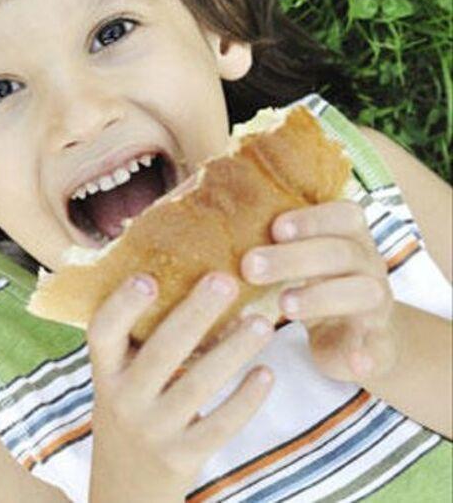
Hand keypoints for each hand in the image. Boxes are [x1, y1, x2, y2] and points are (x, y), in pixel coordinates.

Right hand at [88, 273, 274, 501]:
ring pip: (197, 386)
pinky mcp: (182, 457)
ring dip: (232, 351)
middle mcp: (122, 401)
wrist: (126, 489)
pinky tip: (267, 374)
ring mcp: (153, 430)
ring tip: (262, 323)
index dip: (122, 305)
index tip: (147, 277)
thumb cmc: (132, 415)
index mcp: (105, 374)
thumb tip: (179, 272)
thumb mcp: (120, 382)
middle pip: (160, 352)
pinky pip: (220, 425)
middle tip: (226, 280)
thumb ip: (138, 343)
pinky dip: (246, 399)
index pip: (102, 333)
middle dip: (194, 313)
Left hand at [241, 201, 394, 382]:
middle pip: (340, 253)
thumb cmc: (311, 284)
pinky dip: (367, 354)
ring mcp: (376, 304)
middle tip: (250, 267)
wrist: (356, 334)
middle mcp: (367, 265)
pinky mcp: (377, 343)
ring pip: (363, 293)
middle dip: (295, 258)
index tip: (275, 228)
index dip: (312, 219)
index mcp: (348, 238)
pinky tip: (355, 361)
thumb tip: (196, 219)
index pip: (343, 215)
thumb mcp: (295, 260)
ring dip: (322, 297)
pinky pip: (379, 346)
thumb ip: (265, 243)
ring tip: (284, 305)